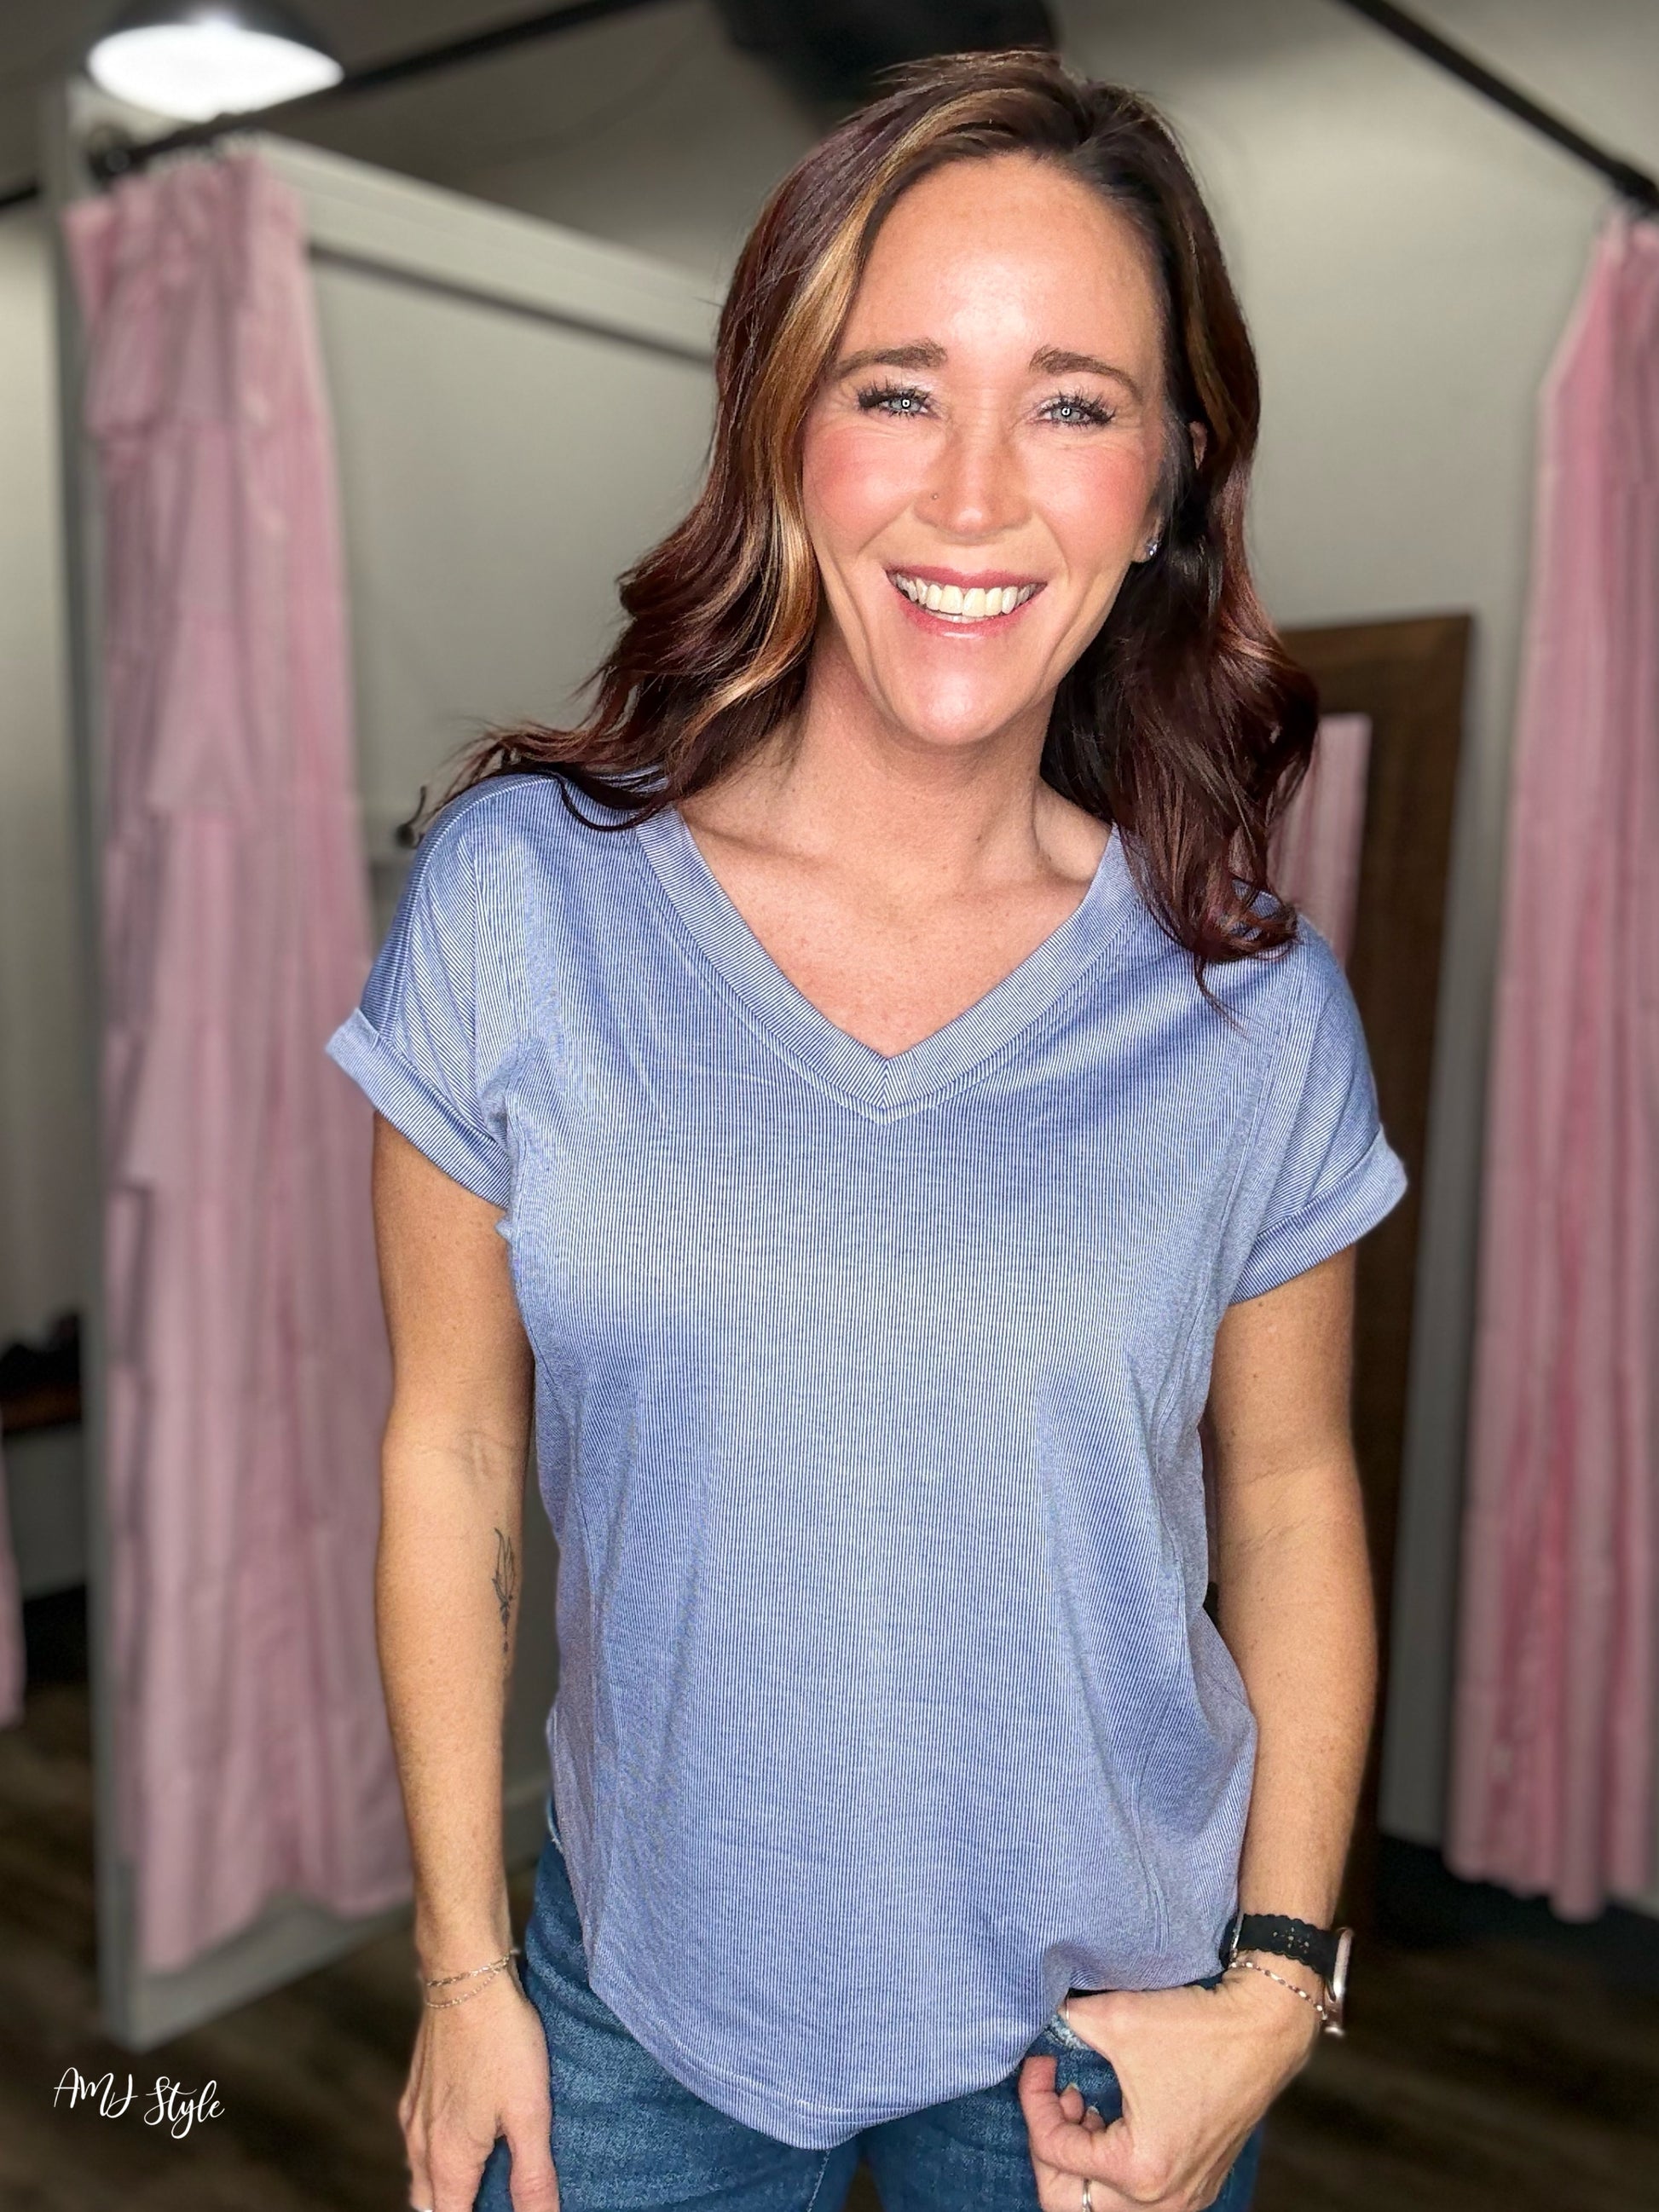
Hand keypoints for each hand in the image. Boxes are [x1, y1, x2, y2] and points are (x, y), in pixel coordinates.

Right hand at [400, 1968, 560, 2211]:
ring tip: (482, 2180)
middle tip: (491, 2200)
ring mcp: (414, 2113)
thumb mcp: (530, 2112)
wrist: (465, 1973)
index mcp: (448, 2160)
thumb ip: (534, 2177)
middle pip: (429, 2204)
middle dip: (455, 2211)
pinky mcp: (417, 2087)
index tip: (499, 2211)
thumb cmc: (502, 2039)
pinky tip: (467, 2133)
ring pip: (420, 2172)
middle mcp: (421, 2143)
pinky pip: (419, 2139)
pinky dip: (437, 2153)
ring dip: (444, 2186)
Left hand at [1017, 1967, 1320, 2209]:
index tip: (1042, 2060)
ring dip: (1081, 2156)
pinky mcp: (1197, 2183)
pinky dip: (1111, 2163)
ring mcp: (1184, 2196)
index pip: (1053, 2150)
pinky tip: (1112, 2116)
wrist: (1264, 2029)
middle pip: (1069, 2201)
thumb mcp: (1114, 2019)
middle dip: (1051, 2144)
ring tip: (1085, 2103)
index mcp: (1139, 2169)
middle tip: (1056, 2098)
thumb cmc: (1196, 2028)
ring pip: (1102, 2202)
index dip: (1034, 2098)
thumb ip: (1066, 2026)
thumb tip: (1040, 2025)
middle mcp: (1162, 2198)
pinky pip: (1135, 2195)